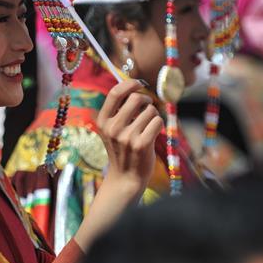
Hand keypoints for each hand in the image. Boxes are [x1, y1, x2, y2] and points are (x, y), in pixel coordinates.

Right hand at [96, 79, 161, 196]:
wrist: (125, 178)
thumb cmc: (122, 149)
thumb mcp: (112, 130)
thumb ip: (119, 110)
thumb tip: (135, 87)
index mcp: (103, 121)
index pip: (115, 93)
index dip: (129, 84)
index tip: (139, 84)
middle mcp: (112, 128)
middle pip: (136, 98)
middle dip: (146, 100)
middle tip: (147, 108)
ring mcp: (127, 137)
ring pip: (150, 110)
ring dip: (153, 115)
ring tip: (148, 126)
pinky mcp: (141, 144)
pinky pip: (158, 121)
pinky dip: (159, 125)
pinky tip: (153, 134)